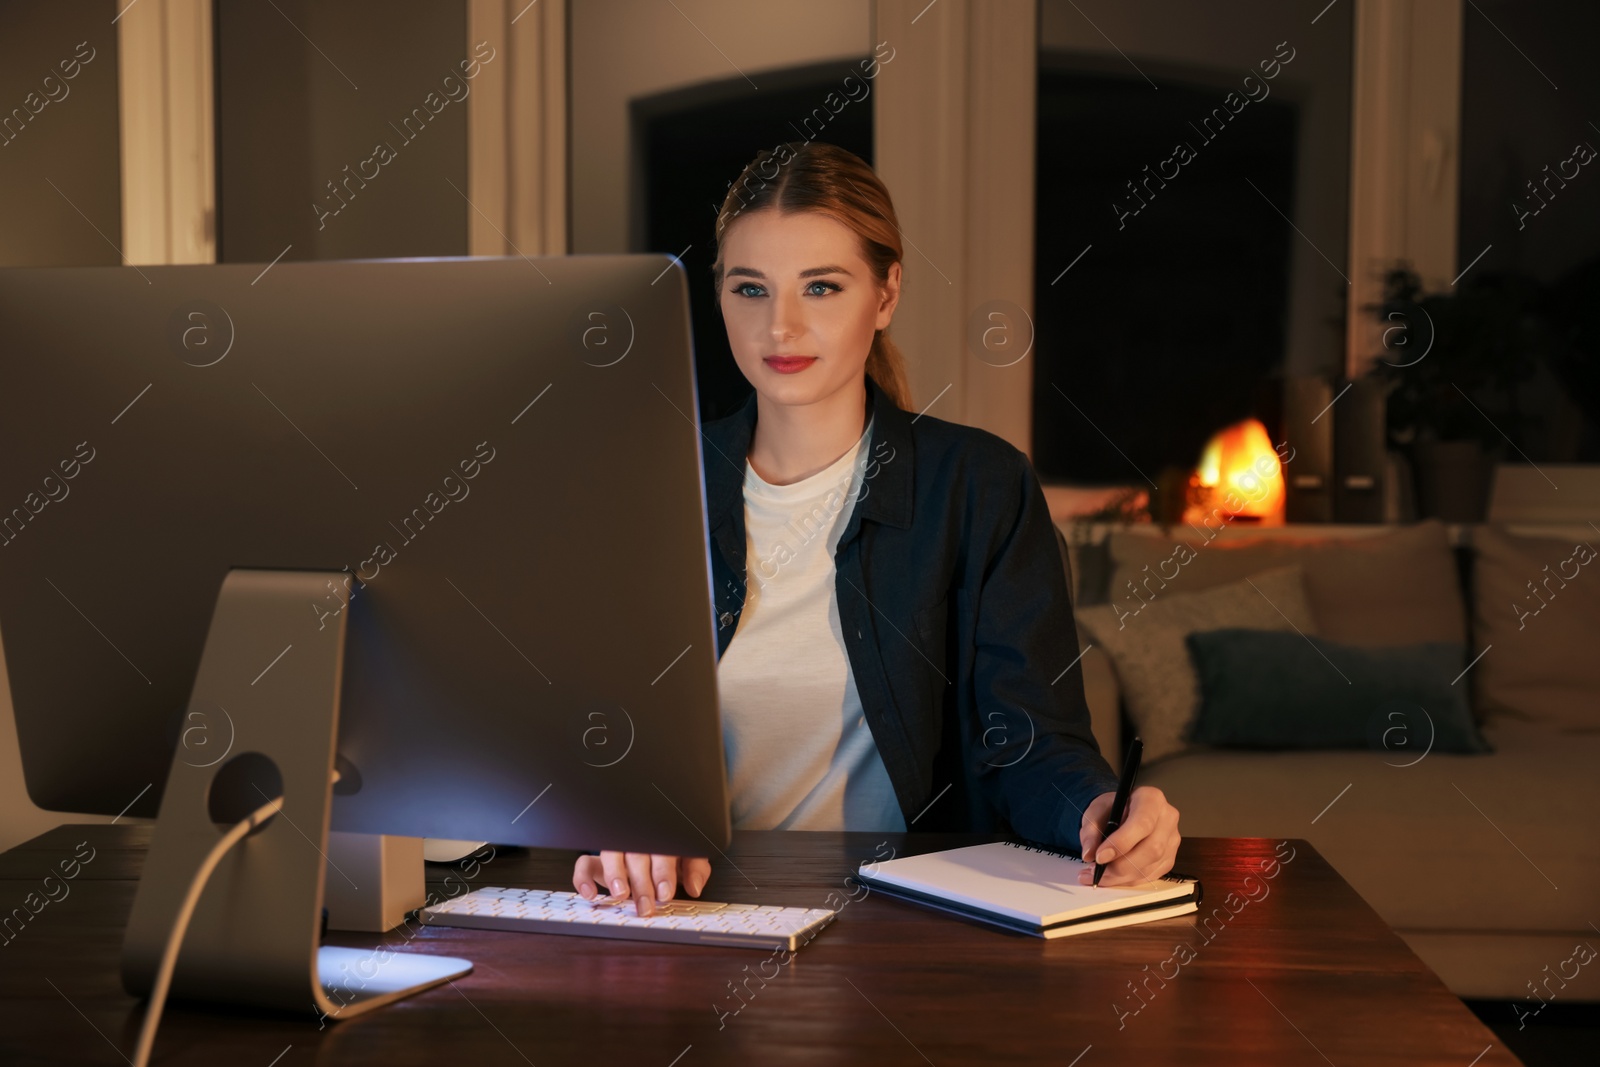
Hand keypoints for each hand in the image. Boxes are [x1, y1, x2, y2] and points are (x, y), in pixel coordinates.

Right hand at [571, 851, 711, 916]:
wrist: (651, 840)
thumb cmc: (672, 852)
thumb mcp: (689, 855)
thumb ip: (695, 868)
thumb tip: (695, 887)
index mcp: (661, 836)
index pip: (661, 849)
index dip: (663, 872)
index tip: (665, 893)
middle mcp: (636, 840)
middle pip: (636, 855)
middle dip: (641, 883)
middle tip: (646, 905)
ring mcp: (616, 849)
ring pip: (610, 853)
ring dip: (614, 874)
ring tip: (620, 894)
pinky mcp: (598, 861)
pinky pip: (584, 864)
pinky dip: (583, 879)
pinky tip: (591, 894)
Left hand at [1077, 785, 1179, 886]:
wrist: (1121, 813)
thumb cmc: (1111, 809)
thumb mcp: (1095, 812)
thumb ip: (1090, 832)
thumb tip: (1089, 854)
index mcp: (1151, 798)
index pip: (1142, 823)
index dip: (1121, 843)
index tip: (1100, 856)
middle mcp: (1167, 818)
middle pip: (1151, 848)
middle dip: (1120, 865)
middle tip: (1097, 871)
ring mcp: (1171, 840)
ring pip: (1150, 866)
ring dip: (1121, 876)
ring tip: (1098, 875)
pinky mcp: (1169, 858)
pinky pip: (1150, 876)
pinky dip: (1128, 880)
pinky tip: (1112, 876)